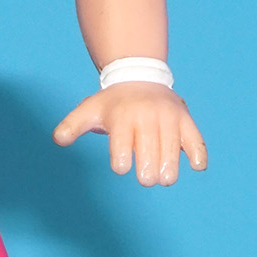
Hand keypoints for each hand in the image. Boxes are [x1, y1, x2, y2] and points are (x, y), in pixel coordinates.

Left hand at [53, 82, 206, 185]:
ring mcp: (168, 117)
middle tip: (146, 178)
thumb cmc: (112, 102)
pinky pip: (195, 139)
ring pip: (173, 149)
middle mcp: (147, 115)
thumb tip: (59, 139)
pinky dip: (197, 154)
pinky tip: (196, 166)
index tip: (121, 168)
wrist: (140, 77)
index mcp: (122, 116)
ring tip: (165, 179)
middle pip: (149, 152)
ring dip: (169, 169)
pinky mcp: (185, 119)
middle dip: (148, 172)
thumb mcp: (89, 109)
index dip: (122, 162)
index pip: (122, 147)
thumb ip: (72, 125)